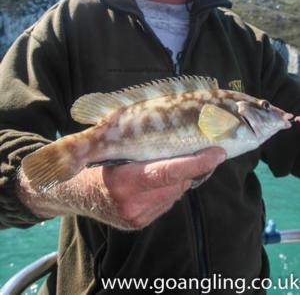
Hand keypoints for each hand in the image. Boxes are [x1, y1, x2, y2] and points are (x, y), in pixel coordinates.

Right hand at [97, 146, 225, 229]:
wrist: (73, 193)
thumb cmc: (94, 164)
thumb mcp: (112, 150)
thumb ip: (141, 148)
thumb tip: (178, 137)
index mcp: (124, 181)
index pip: (168, 172)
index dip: (197, 162)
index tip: (217, 152)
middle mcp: (132, 203)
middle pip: (177, 182)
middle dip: (192, 167)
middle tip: (200, 150)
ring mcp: (136, 217)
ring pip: (175, 193)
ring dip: (180, 179)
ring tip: (169, 164)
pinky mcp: (139, 224)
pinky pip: (166, 202)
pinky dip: (169, 189)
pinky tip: (158, 181)